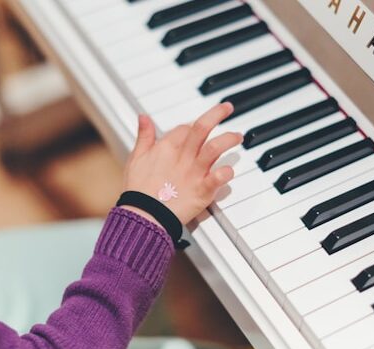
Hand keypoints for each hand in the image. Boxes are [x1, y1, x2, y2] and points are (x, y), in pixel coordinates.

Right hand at [122, 103, 242, 224]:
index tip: (198, 130)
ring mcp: (193, 173)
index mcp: (166, 147)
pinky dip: (226, 173)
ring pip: (214, 148)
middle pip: (202, 128)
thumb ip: (144, 136)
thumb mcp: (136, 158)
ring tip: (237, 136)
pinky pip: (217, 178)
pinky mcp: (201, 191)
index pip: (185, 128)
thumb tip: (143, 117)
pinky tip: (230, 170)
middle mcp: (182, 156)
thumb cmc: (138, 190)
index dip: (193, 127)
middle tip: (227, 107)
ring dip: (228, 139)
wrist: (142, 216)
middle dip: (217, 114)